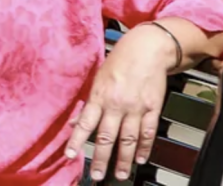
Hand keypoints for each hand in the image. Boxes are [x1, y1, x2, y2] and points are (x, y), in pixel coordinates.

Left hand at [64, 25, 174, 181]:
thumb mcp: (98, 78)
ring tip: (120, 174)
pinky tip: (141, 159)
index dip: (76, 141)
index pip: (85, 123)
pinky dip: (145, 148)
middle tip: (98, 176)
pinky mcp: (152, 108)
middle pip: (107, 137)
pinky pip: (148, 132)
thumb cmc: (120, 60)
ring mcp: (136, 108)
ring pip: (128, 140)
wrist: (147, 49)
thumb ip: (88, 103)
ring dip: (124, 160)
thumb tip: (73, 122)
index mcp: (99, 96)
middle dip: (102, 158)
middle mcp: (116, 104)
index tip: (70, 155)